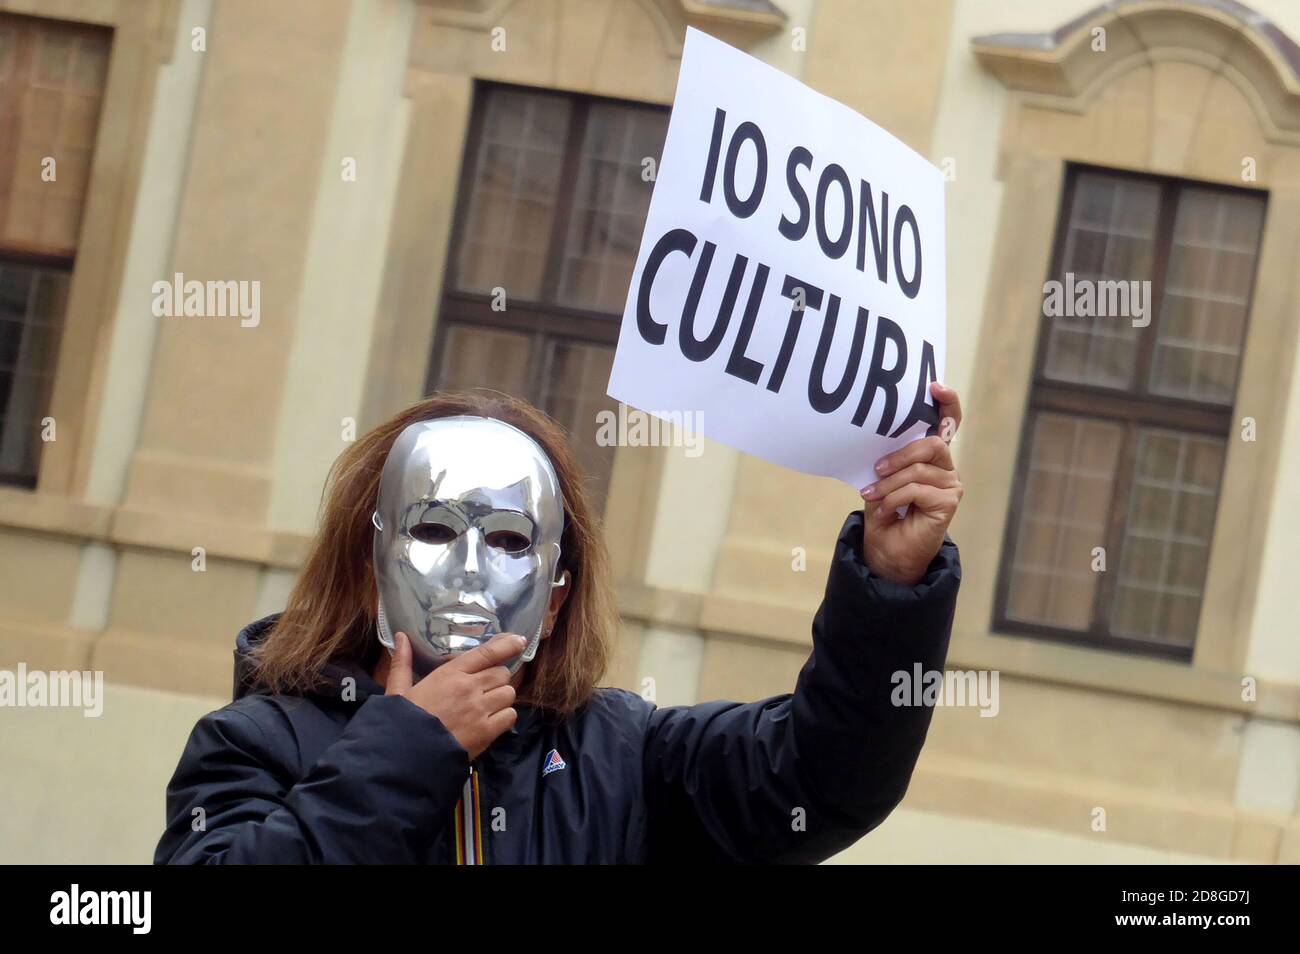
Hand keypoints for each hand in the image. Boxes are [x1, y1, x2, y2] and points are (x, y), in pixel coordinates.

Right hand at [384, 631, 520, 758]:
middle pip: (502, 673)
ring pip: (509, 693)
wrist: (405, 758)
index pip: (487, 653)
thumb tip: (401, 636)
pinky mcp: (486, 732)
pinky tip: (492, 721)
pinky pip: (510, 716)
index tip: (519, 641)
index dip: (507, 645)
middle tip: (485, 688)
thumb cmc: (401, 722)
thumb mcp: (397, 690)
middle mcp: (470, 688)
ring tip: (488, 705)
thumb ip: (402, 662)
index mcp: (450, 674)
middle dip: (497, 678)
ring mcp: (480, 710)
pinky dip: (505, 717)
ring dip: (502, 697)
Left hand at [859, 382, 963, 585]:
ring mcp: (951, 485)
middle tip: (876, 470)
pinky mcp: (949, 503)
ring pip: (918, 470)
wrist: (886, 550)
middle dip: (900, 456)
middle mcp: (945, 467)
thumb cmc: (884, 512)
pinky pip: (918, 490)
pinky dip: (894, 499)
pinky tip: (886, 511)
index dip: (947, 402)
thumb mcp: (881, 478)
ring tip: (872, 496)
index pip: (948, 423)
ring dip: (889, 485)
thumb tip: (879, 438)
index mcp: (930, 457)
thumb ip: (889, 458)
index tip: (934, 386)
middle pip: (932, 444)